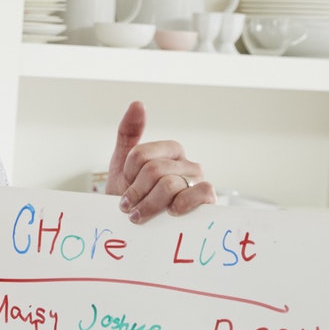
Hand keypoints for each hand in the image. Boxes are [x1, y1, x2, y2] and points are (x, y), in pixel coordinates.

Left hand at [108, 101, 215, 223]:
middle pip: (154, 171)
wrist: (137, 227)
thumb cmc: (132, 196)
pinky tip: (171, 213)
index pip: (141, 155)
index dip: (127, 175)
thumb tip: (138, 103)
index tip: (124, 186)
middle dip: (135, 193)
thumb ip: (128, 133)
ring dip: (149, 205)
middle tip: (127, 207)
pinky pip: (202, 192)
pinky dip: (183, 203)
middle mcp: (186, 163)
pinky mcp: (207, 199)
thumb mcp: (121, 166)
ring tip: (139, 216)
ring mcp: (197, 181)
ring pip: (170, 184)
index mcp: (168, 151)